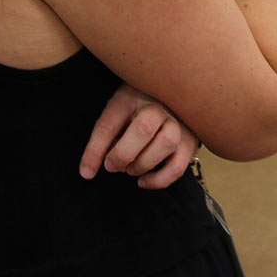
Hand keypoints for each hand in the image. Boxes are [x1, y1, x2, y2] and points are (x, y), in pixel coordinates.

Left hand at [79, 84, 201, 189]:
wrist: (171, 97)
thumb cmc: (136, 110)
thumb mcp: (115, 114)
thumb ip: (102, 141)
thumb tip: (87, 173)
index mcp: (131, 96)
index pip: (110, 123)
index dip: (95, 150)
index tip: (87, 171)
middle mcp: (158, 106)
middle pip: (142, 129)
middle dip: (123, 155)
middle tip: (113, 166)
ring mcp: (178, 123)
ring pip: (166, 144)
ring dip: (142, 164)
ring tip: (130, 169)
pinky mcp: (190, 142)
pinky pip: (178, 166)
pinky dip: (159, 180)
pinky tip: (143, 180)